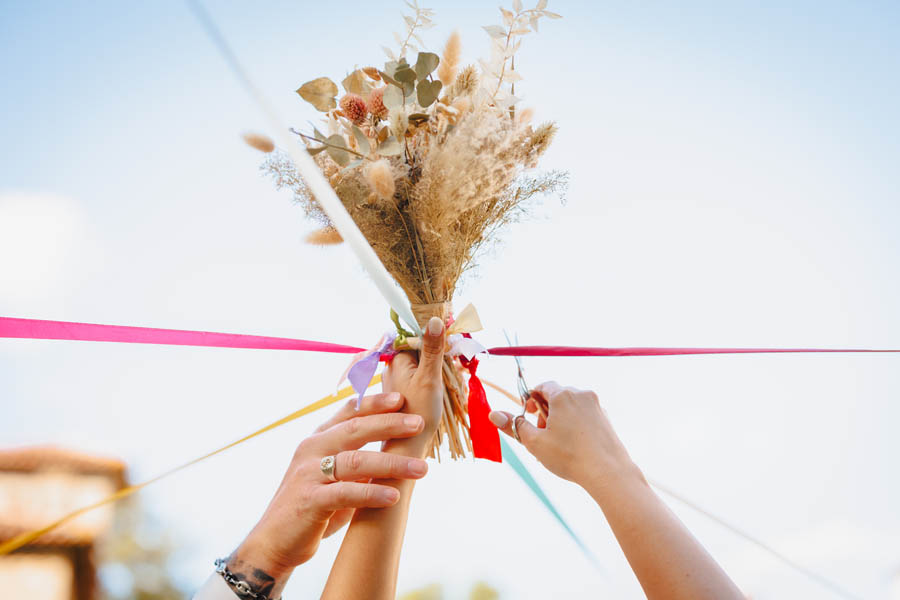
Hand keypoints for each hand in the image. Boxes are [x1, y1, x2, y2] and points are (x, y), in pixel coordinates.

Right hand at [228, 392, 428, 593]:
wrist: (274, 541)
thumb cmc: (312, 506)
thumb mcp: (333, 475)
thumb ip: (356, 458)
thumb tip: (397, 448)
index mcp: (318, 439)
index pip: (349, 412)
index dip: (375, 402)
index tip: (401, 398)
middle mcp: (311, 450)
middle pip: (356, 429)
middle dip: (390, 424)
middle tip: (419, 424)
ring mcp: (308, 474)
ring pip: (356, 460)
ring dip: (392, 463)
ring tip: (421, 468)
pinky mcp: (309, 500)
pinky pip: (346, 493)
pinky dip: (372, 493)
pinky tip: (394, 497)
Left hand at [382, 316, 445, 444]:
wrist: (408, 448)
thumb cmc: (418, 413)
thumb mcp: (430, 378)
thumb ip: (433, 348)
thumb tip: (435, 319)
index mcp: (397, 359)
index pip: (418, 336)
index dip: (437, 340)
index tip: (452, 348)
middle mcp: (393, 367)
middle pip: (421, 350)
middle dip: (440, 357)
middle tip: (455, 368)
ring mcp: (397, 381)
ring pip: (422, 365)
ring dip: (438, 370)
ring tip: (451, 381)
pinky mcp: (402, 393)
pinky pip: (420, 378)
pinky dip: (432, 381)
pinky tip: (441, 392)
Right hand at [488, 381, 638, 495]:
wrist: (608, 472)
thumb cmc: (569, 456)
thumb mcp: (535, 442)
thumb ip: (514, 425)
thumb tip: (494, 414)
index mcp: (563, 395)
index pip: (542, 386)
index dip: (531, 400)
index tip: (528, 416)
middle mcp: (581, 394)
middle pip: (557, 396)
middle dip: (545, 412)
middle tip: (541, 434)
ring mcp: (596, 406)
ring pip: (571, 406)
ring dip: (560, 419)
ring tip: (557, 443)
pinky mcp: (606, 418)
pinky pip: (585, 415)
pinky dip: (575, 425)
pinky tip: (573, 447)